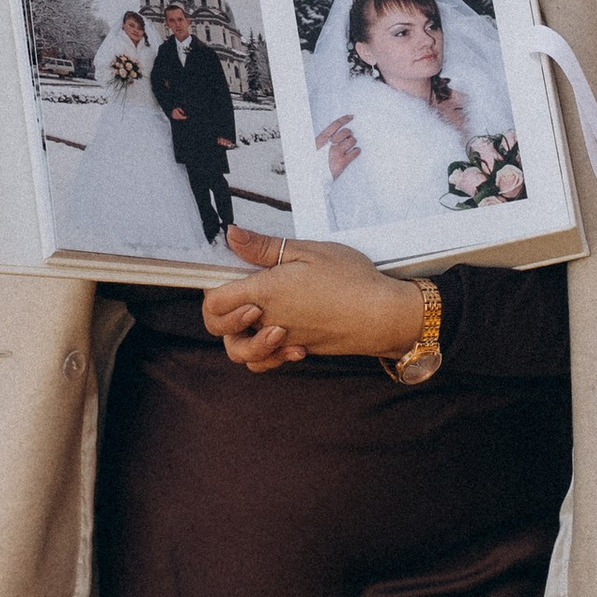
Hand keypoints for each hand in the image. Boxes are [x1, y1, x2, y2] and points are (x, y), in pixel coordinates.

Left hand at [202, 225, 429, 370]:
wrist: (383, 316)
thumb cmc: (351, 279)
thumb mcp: (308, 251)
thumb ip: (264, 247)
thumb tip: (231, 235)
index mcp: (265, 292)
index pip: (215, 302)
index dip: (213, 290)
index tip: (230, 275)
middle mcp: (268, 321)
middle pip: (219, 330)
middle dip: (222, 316)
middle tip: (244, 297)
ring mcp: (283, 340)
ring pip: (241, 352)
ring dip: (243, 337)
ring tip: (260, 317)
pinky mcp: (298, 350)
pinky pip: (268, 361)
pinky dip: (266, 353)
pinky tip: (280, 336)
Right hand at [317, 114, 360, 179]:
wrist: (311, 179)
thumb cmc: (312, 164)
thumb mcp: (313, 148)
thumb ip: (323, 141)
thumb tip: (333, 136)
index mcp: (321, 139)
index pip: (335, 124)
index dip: (345, 119)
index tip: (351, 117)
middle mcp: (330, 144)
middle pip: (346, 132)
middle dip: (349, 133)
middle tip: (350, 136)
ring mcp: (337, 153)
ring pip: (352, 141)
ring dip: (353, 142)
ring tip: (351, 145)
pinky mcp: (343, 162)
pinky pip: (355, 152)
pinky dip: (357, 151)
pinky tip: (355, 151)